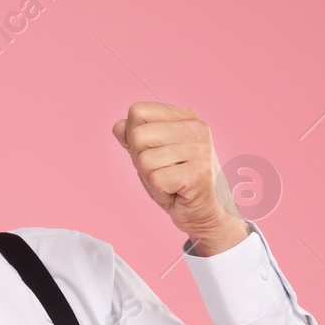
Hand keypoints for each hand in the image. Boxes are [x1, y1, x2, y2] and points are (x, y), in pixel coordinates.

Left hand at [112, 102, 250, 255]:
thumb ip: (134, 138)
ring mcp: (200, 150)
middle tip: (161, 171)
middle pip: (137, 136)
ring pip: (144, 160)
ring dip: (150, 178)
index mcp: (186, 117)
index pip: (138, 111)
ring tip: (170, 182)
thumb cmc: (177, 182)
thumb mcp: (151, 155)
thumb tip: (118, 126)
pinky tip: (175, 192)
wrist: (206, 213)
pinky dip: (159, 192)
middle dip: (140, 159)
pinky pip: (155, 180)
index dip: (132, 136)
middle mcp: (197, 128)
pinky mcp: (198, 173)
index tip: (152, 152)